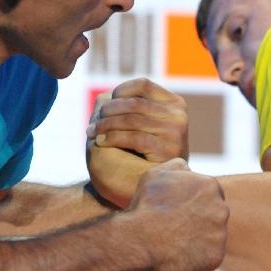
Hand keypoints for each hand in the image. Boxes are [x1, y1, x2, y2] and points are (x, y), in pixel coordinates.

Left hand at [87, 78, 188, 206]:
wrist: (155, 185)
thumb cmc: (143, 153)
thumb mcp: (141, 124)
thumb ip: (130, 107)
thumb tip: (104, 97)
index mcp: (175, 103)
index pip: (144, 85)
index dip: (120, 91)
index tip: (104, 105)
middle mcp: (179, 115)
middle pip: (135, 103)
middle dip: (108, 112)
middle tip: (92, 124)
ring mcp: (177, 132)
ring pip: (132, 120)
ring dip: (106, 125)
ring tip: (92, 133)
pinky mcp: (169, 149)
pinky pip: (135, 138)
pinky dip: (113, 138)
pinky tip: (101, 142)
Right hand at [121, 158, 227, 270]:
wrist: (138, 241)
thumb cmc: (145, 206)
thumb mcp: (156, 174)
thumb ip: (178, 166)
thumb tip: (188, 169)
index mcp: (210, 186)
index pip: (208, 194)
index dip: (192, 202)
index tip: (177, 211)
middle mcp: (221, 208)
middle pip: (213, 214)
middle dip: (198, 220)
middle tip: (175, 227)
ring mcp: (220, 234)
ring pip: (212, 236)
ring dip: (198, 239)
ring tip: (174, 242)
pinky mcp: (215, 257)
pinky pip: (208, 257)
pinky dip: (196, 257)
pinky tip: (178, 255)